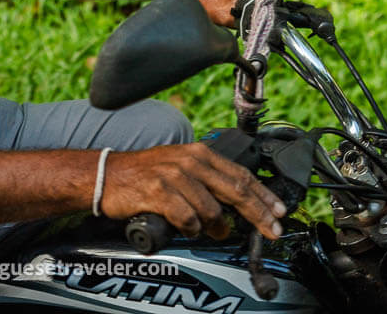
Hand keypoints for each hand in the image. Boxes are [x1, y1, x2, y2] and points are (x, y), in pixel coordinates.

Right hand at [99, 142, 284, 239]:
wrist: (108, 175)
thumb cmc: (144, 174)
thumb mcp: (180, 166)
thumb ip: (206, 178)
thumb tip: (237, 202)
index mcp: (199, 153)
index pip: (240, 174)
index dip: (263, 195)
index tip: (278, 211)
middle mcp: (189, 161)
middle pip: (235, 190)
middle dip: (258, 213)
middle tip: (272, 230)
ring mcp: (174, 176)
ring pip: (212, 209)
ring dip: (219, 227)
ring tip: (218, 233)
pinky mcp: (158, 191)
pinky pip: (187, 218)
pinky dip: (191, 228)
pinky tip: (189, 229)